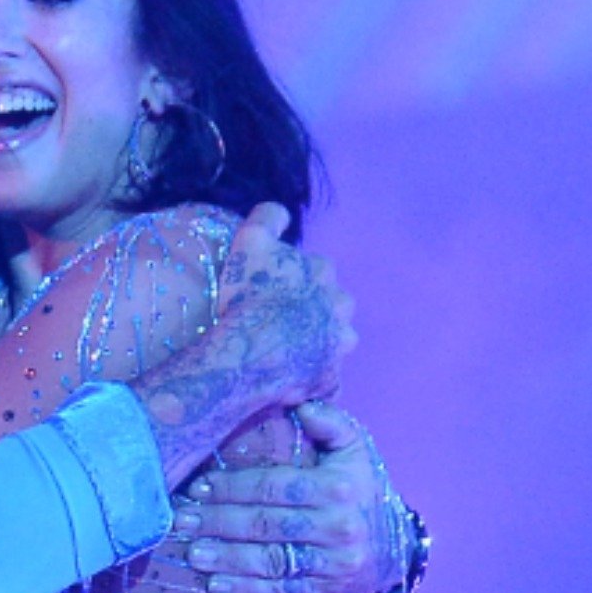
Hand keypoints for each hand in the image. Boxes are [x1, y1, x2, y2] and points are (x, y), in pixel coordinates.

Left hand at [165, 401, 402, 592]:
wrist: (396, 549)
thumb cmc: (360, 491)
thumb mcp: (355, 451)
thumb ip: (331, 424)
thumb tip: (301, 405)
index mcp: (337, 487)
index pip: (273, 486)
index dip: (232, 487)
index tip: (197, 486)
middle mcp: (337, 526)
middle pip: (265, 523)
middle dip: (218, 521)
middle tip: (182, 520)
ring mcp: (333, 563)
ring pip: (271, 560)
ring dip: (227, 558)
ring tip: (193, 553)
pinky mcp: (327, 592)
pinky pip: (282, 591)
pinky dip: (247, 591)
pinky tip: (217, 587)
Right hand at [220, 203, 356, 403]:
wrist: (253, 349)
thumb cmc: (250, 294)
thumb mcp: (251, 241)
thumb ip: (268, 218)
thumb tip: (279, 212)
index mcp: (324, 273)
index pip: (312, 271)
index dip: (289, 280)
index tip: (268, 290)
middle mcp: (341, 307)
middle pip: (327, 306)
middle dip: (310, 312)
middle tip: (276, 322)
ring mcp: (339, 346)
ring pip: (331, 342)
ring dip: (314, 345)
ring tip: (284, 352)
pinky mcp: (331, 380)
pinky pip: (323, 380)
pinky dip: (311, 379)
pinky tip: (289, 380)